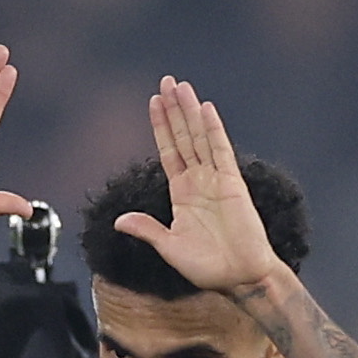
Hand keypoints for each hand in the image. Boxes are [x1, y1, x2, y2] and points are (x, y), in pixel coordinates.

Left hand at [113, 76, 285, 296]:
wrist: (239, 277)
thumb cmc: (207, 268)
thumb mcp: (169, 248)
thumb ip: (147, 229)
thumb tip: (118, 221)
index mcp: (182, 193)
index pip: (168, 151)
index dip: (160, 126)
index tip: (153, 102)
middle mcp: (198, 181)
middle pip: (183, 137)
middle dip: (174, 109)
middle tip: (166, 81)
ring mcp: (216, 179)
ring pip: (199, 138)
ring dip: (189, 112)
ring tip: (180, 85)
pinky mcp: (233, 183)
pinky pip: (221, 151)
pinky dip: (212, 129)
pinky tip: (205, 109)